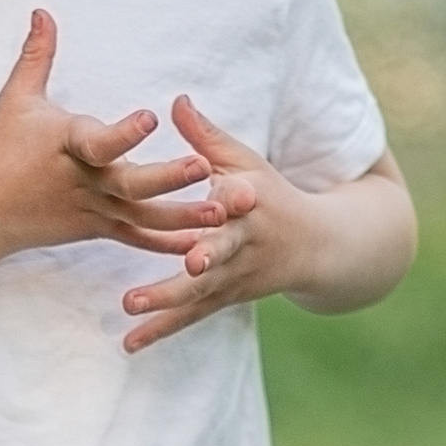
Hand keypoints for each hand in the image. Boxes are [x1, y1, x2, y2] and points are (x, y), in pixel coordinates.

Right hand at [0, 10, 221, 259]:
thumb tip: (42, 11)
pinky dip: (166, 244)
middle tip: (204, 166)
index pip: (98, 140)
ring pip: (142, 216)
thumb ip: (37, 55)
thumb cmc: (3, 149)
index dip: (124, 132)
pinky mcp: (98, 228)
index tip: (151, 117)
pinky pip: (136, 239)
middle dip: (168, 177)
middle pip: (130, 183)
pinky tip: (200, 245)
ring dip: (182, 215)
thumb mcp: (16, 99)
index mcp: (69, 145)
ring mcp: (94, 209)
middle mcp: (85, 181)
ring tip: (221, 210)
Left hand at [115, 95, 319, 350]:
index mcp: (248, 203)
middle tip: (186, 263)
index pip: (237, 199)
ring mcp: (234, 275)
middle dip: (205, 257)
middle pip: (223, 251)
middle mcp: (243, 243)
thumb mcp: (246, 163)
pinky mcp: (224, 298)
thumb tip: (177, 100)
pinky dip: (161, 330)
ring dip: (168, 299)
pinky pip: (191, 317)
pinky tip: (129, 344)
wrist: (316, 248)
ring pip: (201, 291)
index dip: (231, 197)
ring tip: (131, 304)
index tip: (223, 194)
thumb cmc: (271, 196)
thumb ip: (207, 138)